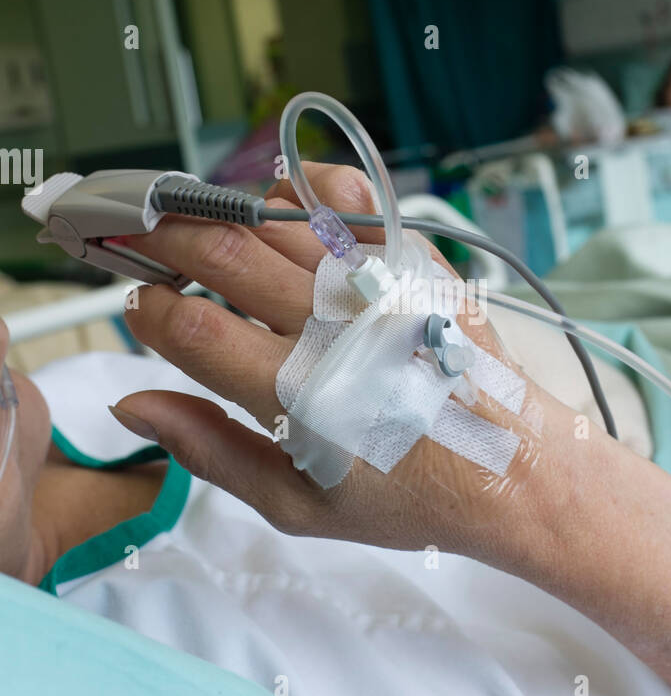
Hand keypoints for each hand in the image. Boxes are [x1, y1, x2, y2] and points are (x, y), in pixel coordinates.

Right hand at [113, 163, 566, 567]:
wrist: (511, 469)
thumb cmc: (406, 495)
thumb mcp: (298, 504)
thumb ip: (211, 451)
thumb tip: (134, 403)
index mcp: (303, 396)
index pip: (194, 328)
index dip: (151, 309)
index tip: (143, 306)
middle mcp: (340, 328)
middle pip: (224, 255)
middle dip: (166, 240)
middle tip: (143, 242)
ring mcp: (381, 284)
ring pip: (277, 217)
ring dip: (223, 214)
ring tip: (202, 229)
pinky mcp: (416, 261)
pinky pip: (348, 197)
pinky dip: (301, 190)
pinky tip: (278, 209)